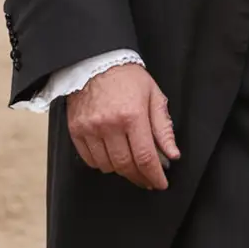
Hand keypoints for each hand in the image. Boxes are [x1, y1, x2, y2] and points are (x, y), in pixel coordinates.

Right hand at [66, 63, 179, 190]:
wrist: (97, 63)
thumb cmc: (129, 78)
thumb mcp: (154, 96)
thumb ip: (163, 127)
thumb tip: (172, 154)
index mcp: (133, 116)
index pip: (145, 157)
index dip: (154, 175)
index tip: (160, 184)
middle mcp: (109, 125)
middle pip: (125, 165)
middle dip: (139, 177)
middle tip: (148, 180)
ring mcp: (90, 129)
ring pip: (107, 166)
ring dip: (122, 171)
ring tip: (132, 166)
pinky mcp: (76, 131)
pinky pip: (90, 160)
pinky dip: (103, 164)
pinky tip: (113, 158)